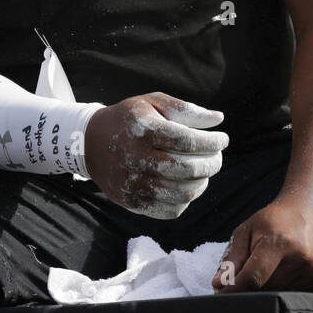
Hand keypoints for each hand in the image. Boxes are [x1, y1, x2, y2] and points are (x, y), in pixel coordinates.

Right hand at [84, 93, 227, 218]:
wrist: (89, 143)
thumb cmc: (129, 119)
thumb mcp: (152, 103)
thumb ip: (185, 109)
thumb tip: (219, 119)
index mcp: (144, 131)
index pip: (188, 141)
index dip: (212, 142)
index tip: (223, 139)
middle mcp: (137, 159)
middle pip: (188, 169)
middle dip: (212, 164)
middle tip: (217, 158)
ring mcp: (134, 184)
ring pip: (182, 193)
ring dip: (202, 183)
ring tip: (204, 172)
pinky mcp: (132, 202)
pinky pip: (170, 209)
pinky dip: (186, 200)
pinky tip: (187, 185)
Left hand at [213, 196, 312, 293]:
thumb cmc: (276, 220)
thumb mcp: (248, 230)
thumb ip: (232, 258)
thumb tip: (219, 284)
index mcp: (278, 243)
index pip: (252, 278)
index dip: (235, 288)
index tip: (222, 293)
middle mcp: (301, 258)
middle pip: (266, 289)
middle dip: (254, 285)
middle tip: (255, 269)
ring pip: (283, 294)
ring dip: (273, 286)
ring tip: (278, 264)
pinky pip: (301, 296)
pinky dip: (291, 288)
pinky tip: (293, 269)